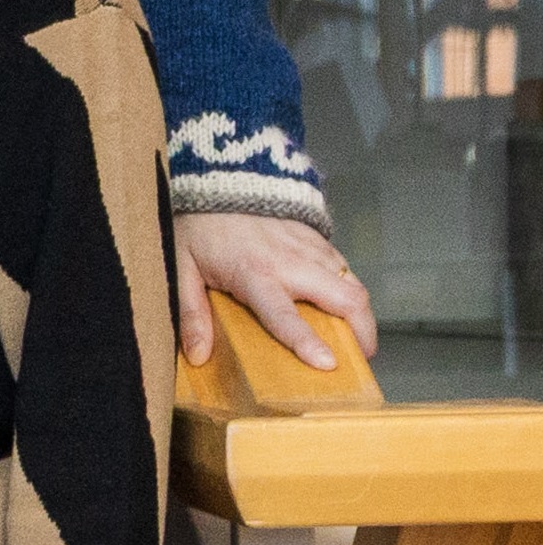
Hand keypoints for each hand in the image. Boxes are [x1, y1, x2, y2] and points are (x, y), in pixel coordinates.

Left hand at [175, 211, 374, 372]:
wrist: (219, 181)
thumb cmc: (200, 227)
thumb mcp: (182, 269)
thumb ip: (192, 313)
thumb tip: (198, 355)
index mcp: (254, 274)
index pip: (284, 314)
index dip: (307, 341)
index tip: (327, 364)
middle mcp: (290, 262)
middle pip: (345, 299)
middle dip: (362, 333)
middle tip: (359, 360)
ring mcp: (310, 249)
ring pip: (354, 285)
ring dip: (362, 315)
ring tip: (358, 340)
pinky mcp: (319, 239)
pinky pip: (346, 270)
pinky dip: (352, 291)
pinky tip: (342, 307)